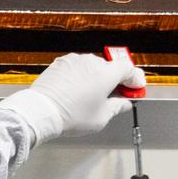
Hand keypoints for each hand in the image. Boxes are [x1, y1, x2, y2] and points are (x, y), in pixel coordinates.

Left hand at [0, 53, 147, 141]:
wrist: (41, 111)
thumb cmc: (71, 115)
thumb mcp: (101, 117)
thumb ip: (117, 107)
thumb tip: (124, 103)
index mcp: (106, 73)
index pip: (128, 69)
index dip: (135, 79)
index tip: (136, 87)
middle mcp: (91, 62)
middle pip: (110, 68)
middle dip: (115, 80)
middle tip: (116, 95)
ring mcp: (74, 61)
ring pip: (92, 67)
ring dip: (96, 78)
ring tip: (92, 96)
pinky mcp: (60, 64)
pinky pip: (76, 68)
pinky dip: (80, 76)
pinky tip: (77, 91)